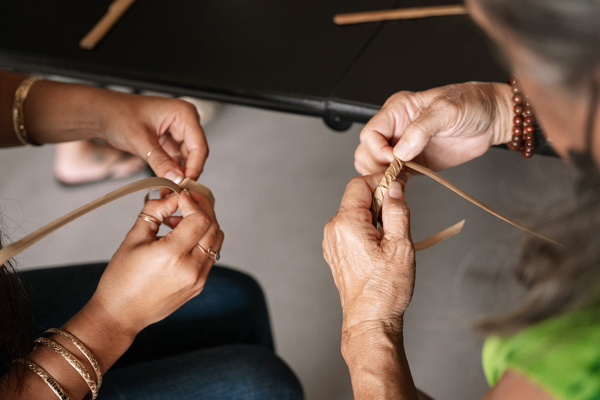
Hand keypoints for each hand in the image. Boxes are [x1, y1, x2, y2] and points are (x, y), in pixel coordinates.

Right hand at [90, 189, 223, 336]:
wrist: (120, 315)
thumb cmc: (121, 278)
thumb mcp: (133, 238)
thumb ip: (155, 212)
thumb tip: (171, 195)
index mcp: (172, 255)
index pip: (200, 219)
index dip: (193, 202)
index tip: (181, 194)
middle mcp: (191, 269)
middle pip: (213, 227)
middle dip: (202, 208)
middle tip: (186, 199)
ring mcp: (198, 279)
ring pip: (216, 241)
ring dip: (205, 224)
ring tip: (180, 220)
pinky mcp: (199, 285)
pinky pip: (210, 255)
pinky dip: (202, 240)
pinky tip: (181, 237)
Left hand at [101, 92, 208, 181]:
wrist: (103, 114)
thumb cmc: (119, 115)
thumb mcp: (140, 140)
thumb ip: (160, 161)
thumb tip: (176, 180)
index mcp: (184, 113)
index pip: (199, 145)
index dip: (195, 167)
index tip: (186, 184)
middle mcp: (186, 121)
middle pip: (196, 154)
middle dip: (186, 173)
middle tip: (177, 191)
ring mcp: (179, 132)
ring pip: (188, 159)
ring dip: (179, 175)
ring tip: (169, 190)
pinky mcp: (171, 141)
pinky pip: (177, 160)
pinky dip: (172, 172)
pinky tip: (166, 184)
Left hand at [323, 175, 414, 333]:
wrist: (370, 320)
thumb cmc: (385, 289)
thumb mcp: (400, 245)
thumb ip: (397, 211)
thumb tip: (394, 188)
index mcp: (346, 223)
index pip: (359, 184)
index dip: (381, 180)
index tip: (400, 183)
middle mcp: (333, 229)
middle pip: (355, 197)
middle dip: (379, 197)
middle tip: (401, 210)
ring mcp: (332, 242)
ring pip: (353, 212)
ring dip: (374, 213)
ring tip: (392, 233)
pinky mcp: (335, 252)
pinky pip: (350, 228)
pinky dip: (366, 226)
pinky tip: (381, 243)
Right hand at [355, 82, 512, 173]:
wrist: (494, 119)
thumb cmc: (472, 104)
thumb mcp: (446, 110)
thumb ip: (421, 129)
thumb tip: (400, 150)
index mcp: (398, 110)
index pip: (370, 133)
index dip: (377, 150)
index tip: (394, 159)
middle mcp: (396, 128)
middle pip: (366, 151)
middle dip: (375, 165)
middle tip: (395, 174)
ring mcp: (404, 146)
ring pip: (375, 165)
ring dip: (383, 176)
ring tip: (400, 179)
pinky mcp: (414, 162)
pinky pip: (394, 174)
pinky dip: (394, 182)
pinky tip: (405, 183)